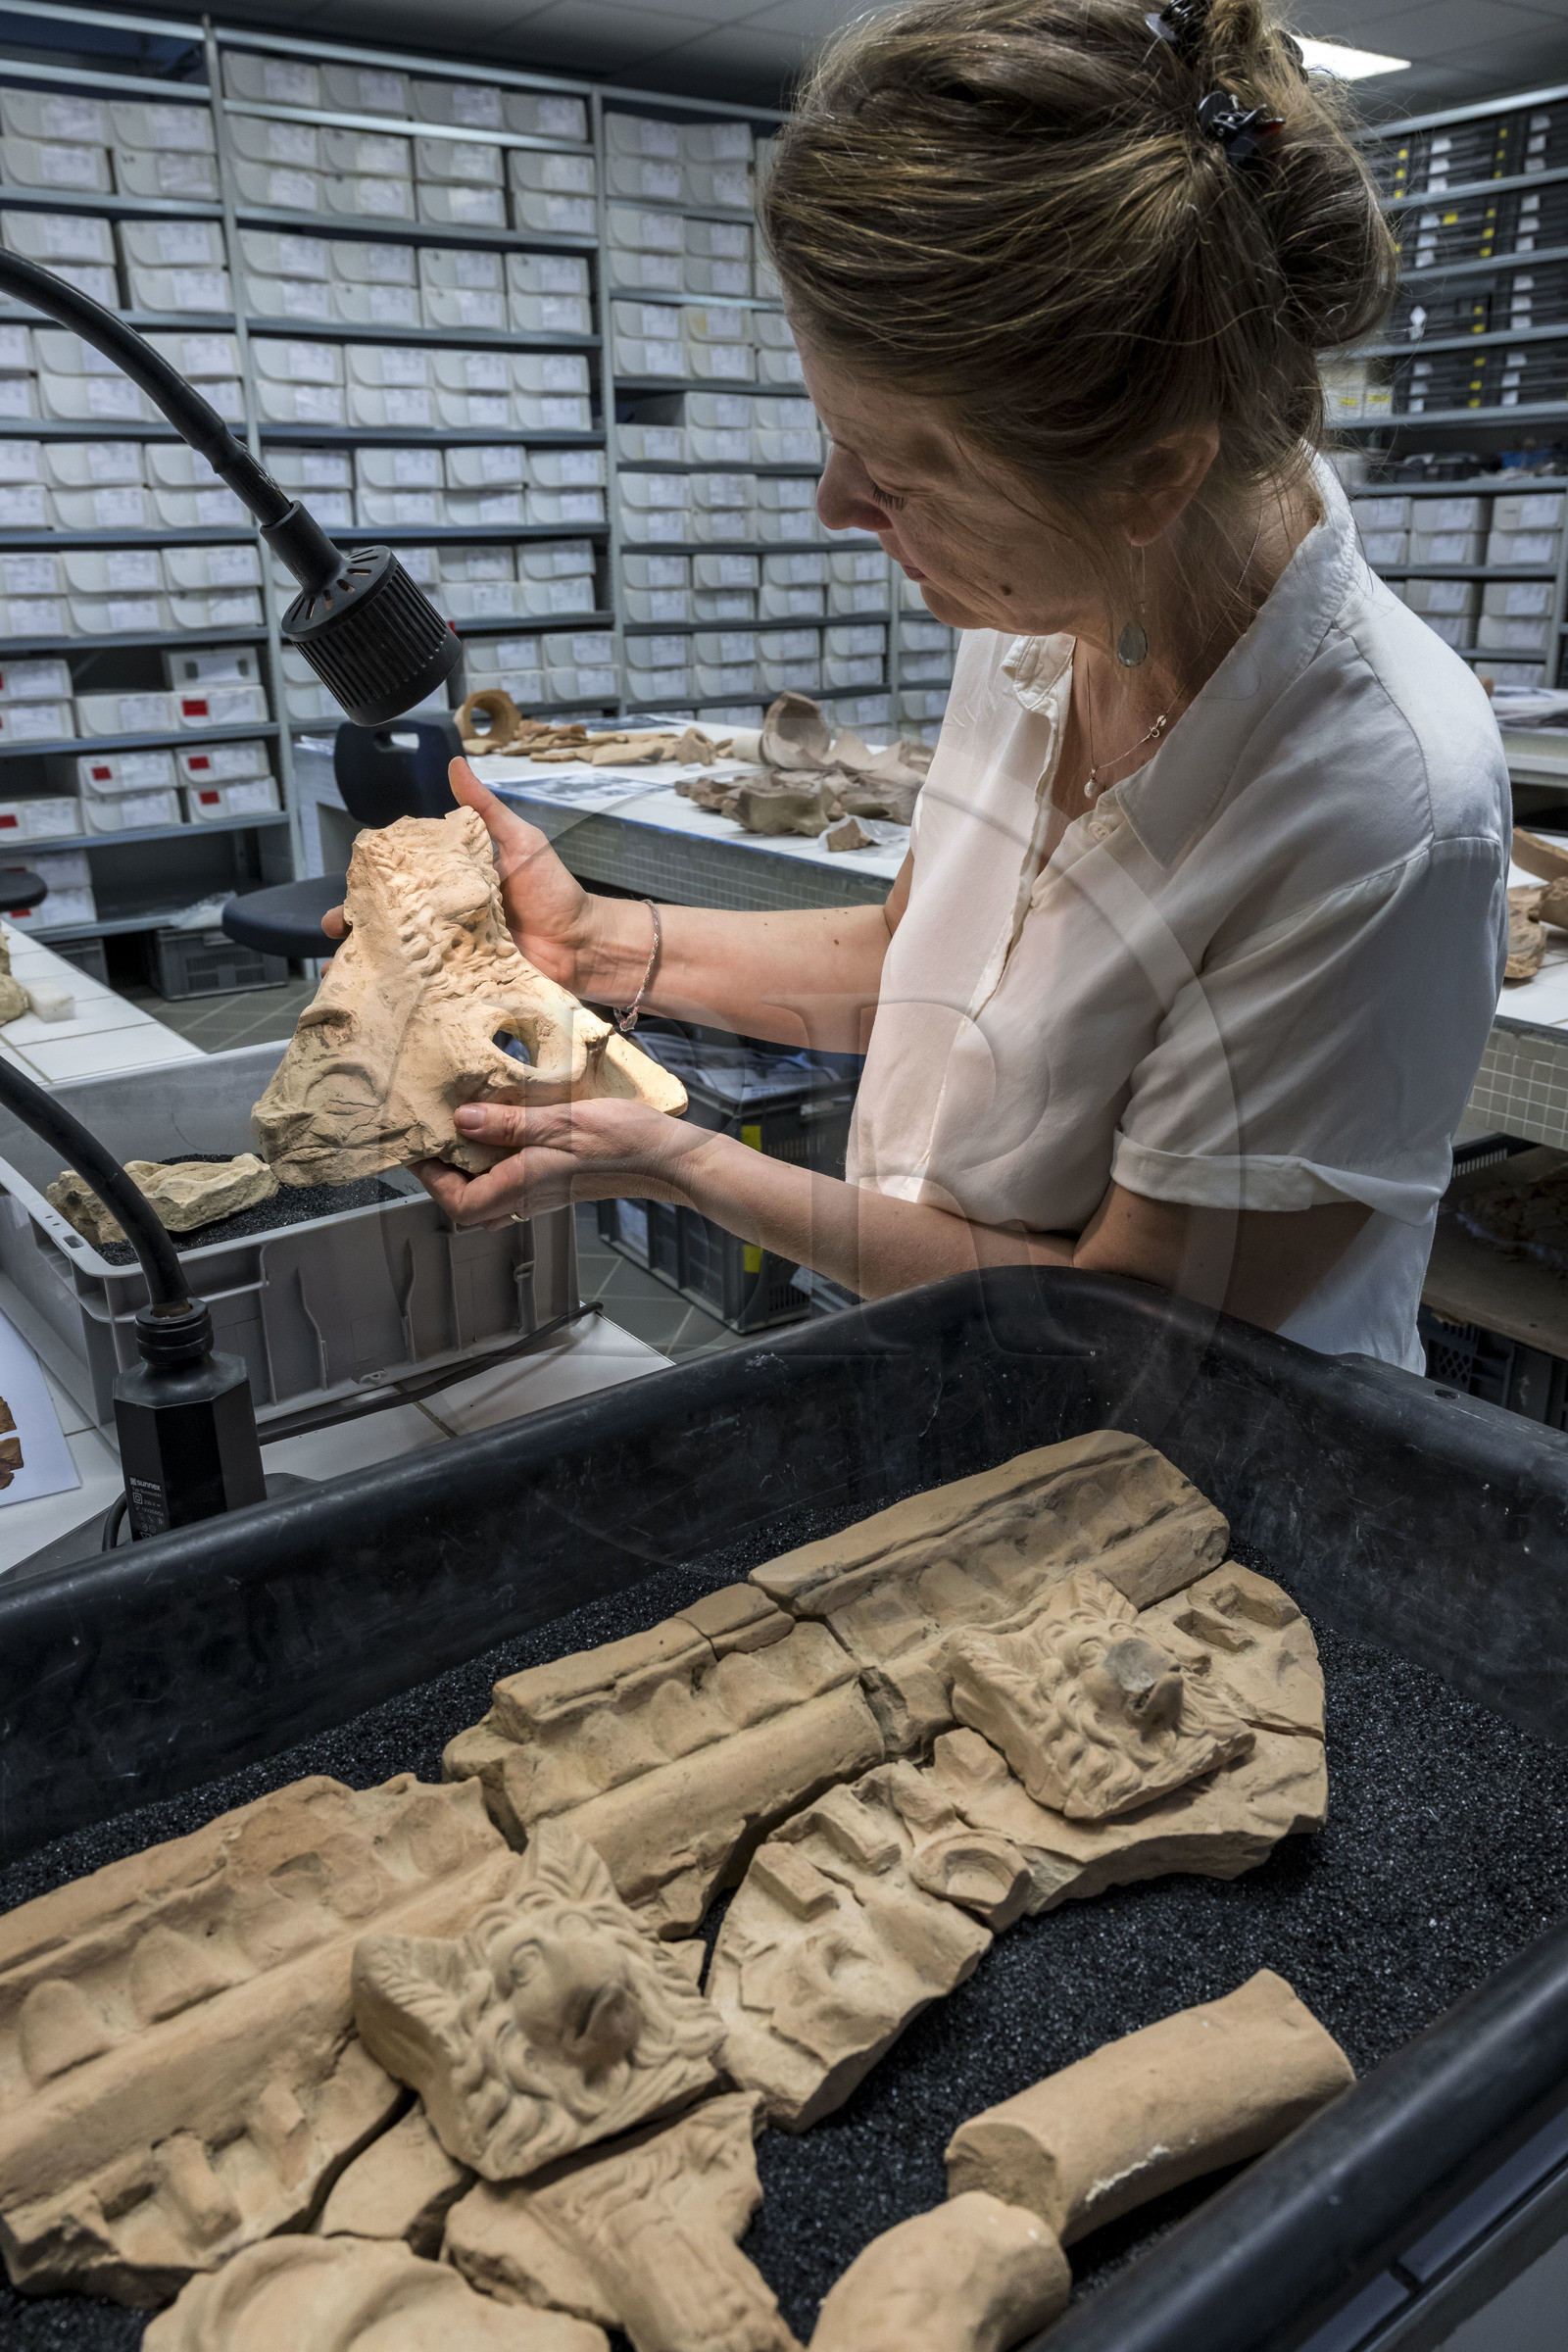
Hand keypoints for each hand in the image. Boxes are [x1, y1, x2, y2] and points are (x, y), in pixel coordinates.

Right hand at [320, 760, 597, 989]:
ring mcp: (451, 955)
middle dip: (357, 929)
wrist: (584, 944)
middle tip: (338, 933)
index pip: (399, 884)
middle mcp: (444, 920)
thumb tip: (456, 764)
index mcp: (450, 884)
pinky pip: (426, 989)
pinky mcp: (463, 984)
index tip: (346, 894)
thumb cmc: (556, 892)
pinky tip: (378, 1001)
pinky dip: (401, 995)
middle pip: (390, 924)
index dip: (368, 889)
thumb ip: (484, 810)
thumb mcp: (520, 842)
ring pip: (400, 959)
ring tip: (346, 972)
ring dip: (371, 965)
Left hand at [414, 1096, 723, 1230]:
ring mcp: (543, 1191)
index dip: (429, 1179)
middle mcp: (529, 1195)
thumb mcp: (562, 1122)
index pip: (456, 1202)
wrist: (669, 1157)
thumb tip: (462, 1120)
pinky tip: (502, 1128)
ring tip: (461, 1129)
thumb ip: (509, 1123)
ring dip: (468, 1168)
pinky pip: (512, 1180)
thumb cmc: (624, 1143)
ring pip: (489, 1194)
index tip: (416, 1146)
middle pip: (467, 1204)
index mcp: (523, 1185)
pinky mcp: (557, 1180)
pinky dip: (495, 1160)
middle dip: (442, 1175)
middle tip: (432, 1136)